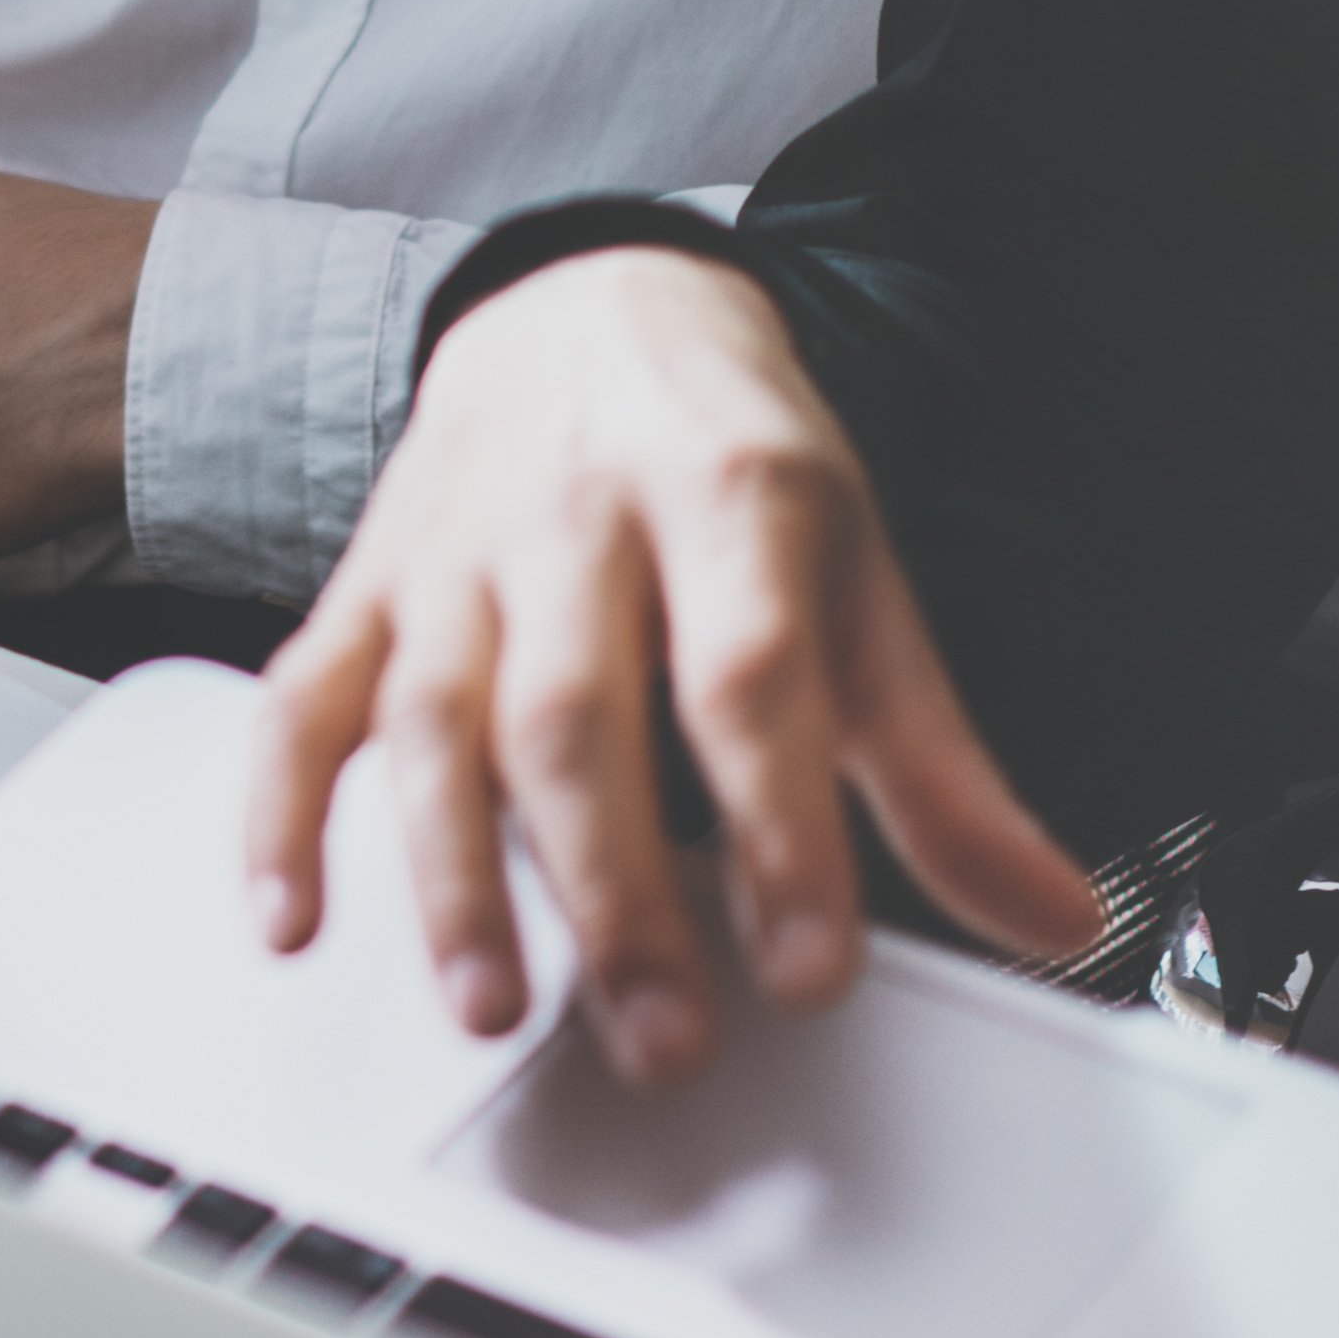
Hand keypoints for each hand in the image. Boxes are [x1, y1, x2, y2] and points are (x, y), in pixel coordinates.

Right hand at [243, 244, 1099, 1081]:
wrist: (586, 303)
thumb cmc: (732, 460)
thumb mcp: (861, 580)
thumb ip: (940, 765)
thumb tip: (1059, 916)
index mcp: (726, 495)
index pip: (748, 675)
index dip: (779, 828)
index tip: (808, 969)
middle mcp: (573, 519)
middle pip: (576, 715)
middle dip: (613, 887)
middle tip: (661, 1033)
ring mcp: (453, 554)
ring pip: (432, 717)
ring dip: (450, 873)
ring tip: (488, 1004)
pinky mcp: (365, 587)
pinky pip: (303, 698)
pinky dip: (279, 811)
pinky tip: (292, 918)